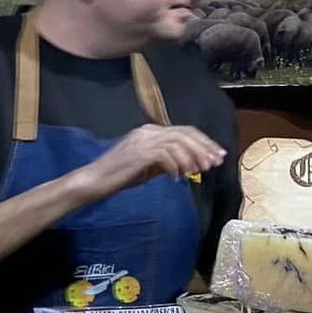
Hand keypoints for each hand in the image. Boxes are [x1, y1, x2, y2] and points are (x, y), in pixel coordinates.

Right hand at [79, 125, 225, 200]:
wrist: (94, 181)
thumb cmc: (118, 176)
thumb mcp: (147, 166)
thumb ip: (167, 161)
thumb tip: (191, 164)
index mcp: (149, 131)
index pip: (184, 131)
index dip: (203, 142)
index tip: (217, 155)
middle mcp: (148, 131)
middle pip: (185, 134)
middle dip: (203, 148)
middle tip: (216, 163)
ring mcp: (143, 140)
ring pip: (178, 143)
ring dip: (193, 157)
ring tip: (200, 171)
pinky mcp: (140, 152)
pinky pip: (167, 155)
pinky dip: (176, 166)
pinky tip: (177, 178)